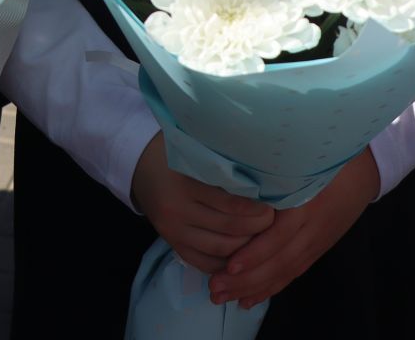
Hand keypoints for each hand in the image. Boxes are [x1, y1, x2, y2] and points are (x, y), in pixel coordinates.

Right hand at [130, 133, 274, 272]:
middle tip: (274, 222)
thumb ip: (225, 169)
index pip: (230, 203)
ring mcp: (173, 231)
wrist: (140, 164)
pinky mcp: (172, 244)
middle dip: (257, 229)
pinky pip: (204, 263)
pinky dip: (227, 263)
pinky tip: (242, 254)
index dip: (257, 209)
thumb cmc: (175, 152)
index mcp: (186, 184)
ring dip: (246, 247)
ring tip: (263, 238)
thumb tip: (265, 184)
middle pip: (228, 229)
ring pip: (220, 249)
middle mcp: (177, 211)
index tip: (275, 206)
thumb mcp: (197, 153)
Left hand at [207, 149, 380, 308]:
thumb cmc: (324, 158)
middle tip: (215, 289)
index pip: (280, 235)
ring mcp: (317, 241)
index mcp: (306, 202)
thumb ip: (273, 175)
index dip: (256, 252)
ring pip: (285, 270)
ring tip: (224, 297)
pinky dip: (272, 287)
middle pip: (279, 260)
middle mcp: (312, 227)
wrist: (365, 171)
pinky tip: (250, 298)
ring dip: (254, 287)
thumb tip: (233, 185)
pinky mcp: (318, 248)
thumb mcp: (301, 160)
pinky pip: (293, 272)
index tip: (230, 264)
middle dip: (247, 278)